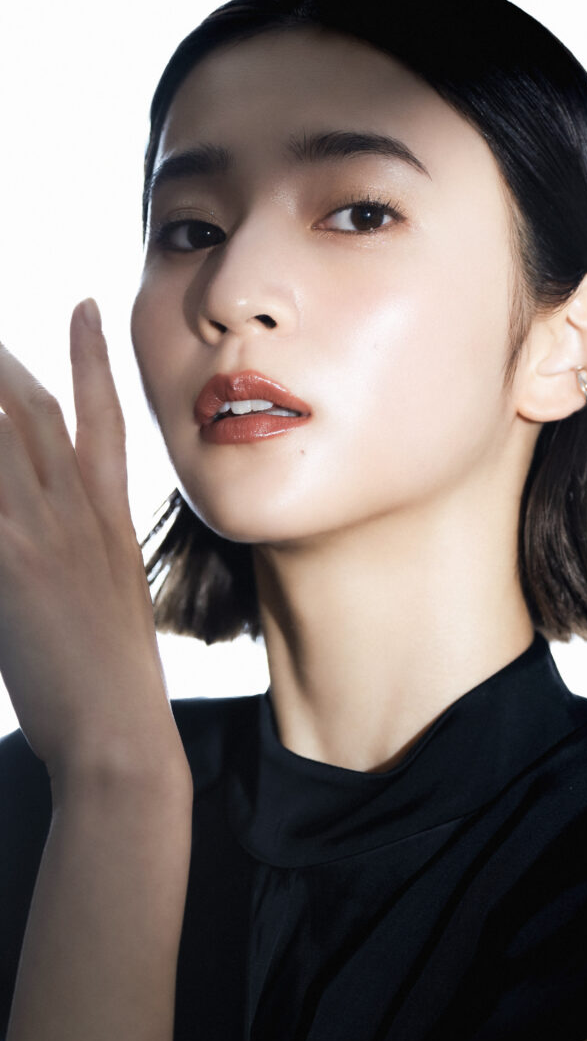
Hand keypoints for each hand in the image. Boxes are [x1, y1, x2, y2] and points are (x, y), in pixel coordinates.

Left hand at [0, 300, 182, 789]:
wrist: (121, 736)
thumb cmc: (114, 685)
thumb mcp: (110, 604)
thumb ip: (82, 557)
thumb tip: (50, 545)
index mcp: (110, 521)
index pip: (102, 417)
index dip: (91, 356)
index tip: (84, 304)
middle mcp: (80, 513)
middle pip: (32, 406)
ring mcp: (45, 533)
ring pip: (0, 431)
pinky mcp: (11, 564)